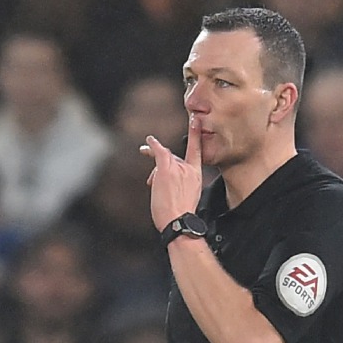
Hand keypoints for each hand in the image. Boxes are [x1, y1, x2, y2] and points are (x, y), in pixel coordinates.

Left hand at [141, 116, 202, 230]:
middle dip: (161, 159)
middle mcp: (187, 168)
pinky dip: (154, 145)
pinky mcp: (166, 169)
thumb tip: (159, 177)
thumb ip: (178, 182)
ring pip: (162, 159)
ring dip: (153, 158)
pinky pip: (159, 153)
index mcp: (196, 175)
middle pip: (172, 158)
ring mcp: (177, 168)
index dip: (195, 134)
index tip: (196, 120)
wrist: (178, 221)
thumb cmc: (179, 214)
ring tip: (145, 158)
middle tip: (146, 149)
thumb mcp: (186, 196)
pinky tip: (149, 140)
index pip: (197, 151)